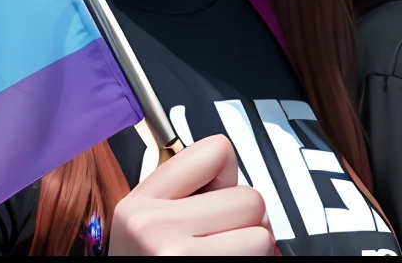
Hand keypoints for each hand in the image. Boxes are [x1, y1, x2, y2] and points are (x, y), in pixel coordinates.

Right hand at [107, 135, 273, 254]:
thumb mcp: (149, 227)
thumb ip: (186, 194)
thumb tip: (232, 176)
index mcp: (138, 204)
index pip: (217, 150)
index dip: (226, 180)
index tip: (209, 204)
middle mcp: (151, 226)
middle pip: (250, 197)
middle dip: (244, 223)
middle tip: (217, 245)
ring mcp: (175, 254)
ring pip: (263, 231)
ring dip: (251, 247)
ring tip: (218, 260)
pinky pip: (262, 254)